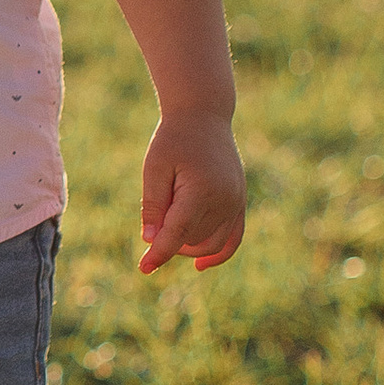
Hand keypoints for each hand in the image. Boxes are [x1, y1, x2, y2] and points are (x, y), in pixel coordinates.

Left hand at [139, 110, 245, 272]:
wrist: (203, 116)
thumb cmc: (173, 139)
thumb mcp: (155, 168)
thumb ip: (154, 205)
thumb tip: (151, 240)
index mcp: (201, 190)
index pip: (178, 233)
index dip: (159, 253)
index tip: (143, 268)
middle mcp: (225, 200)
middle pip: (193, 239)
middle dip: (170, 241)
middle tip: (153, 222)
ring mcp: (236, 202)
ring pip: (213, 243)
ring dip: (189, 248)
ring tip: (168, 234)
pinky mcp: (240, 201)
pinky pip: (234, 237)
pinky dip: (220, 253)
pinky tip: (200, 265)